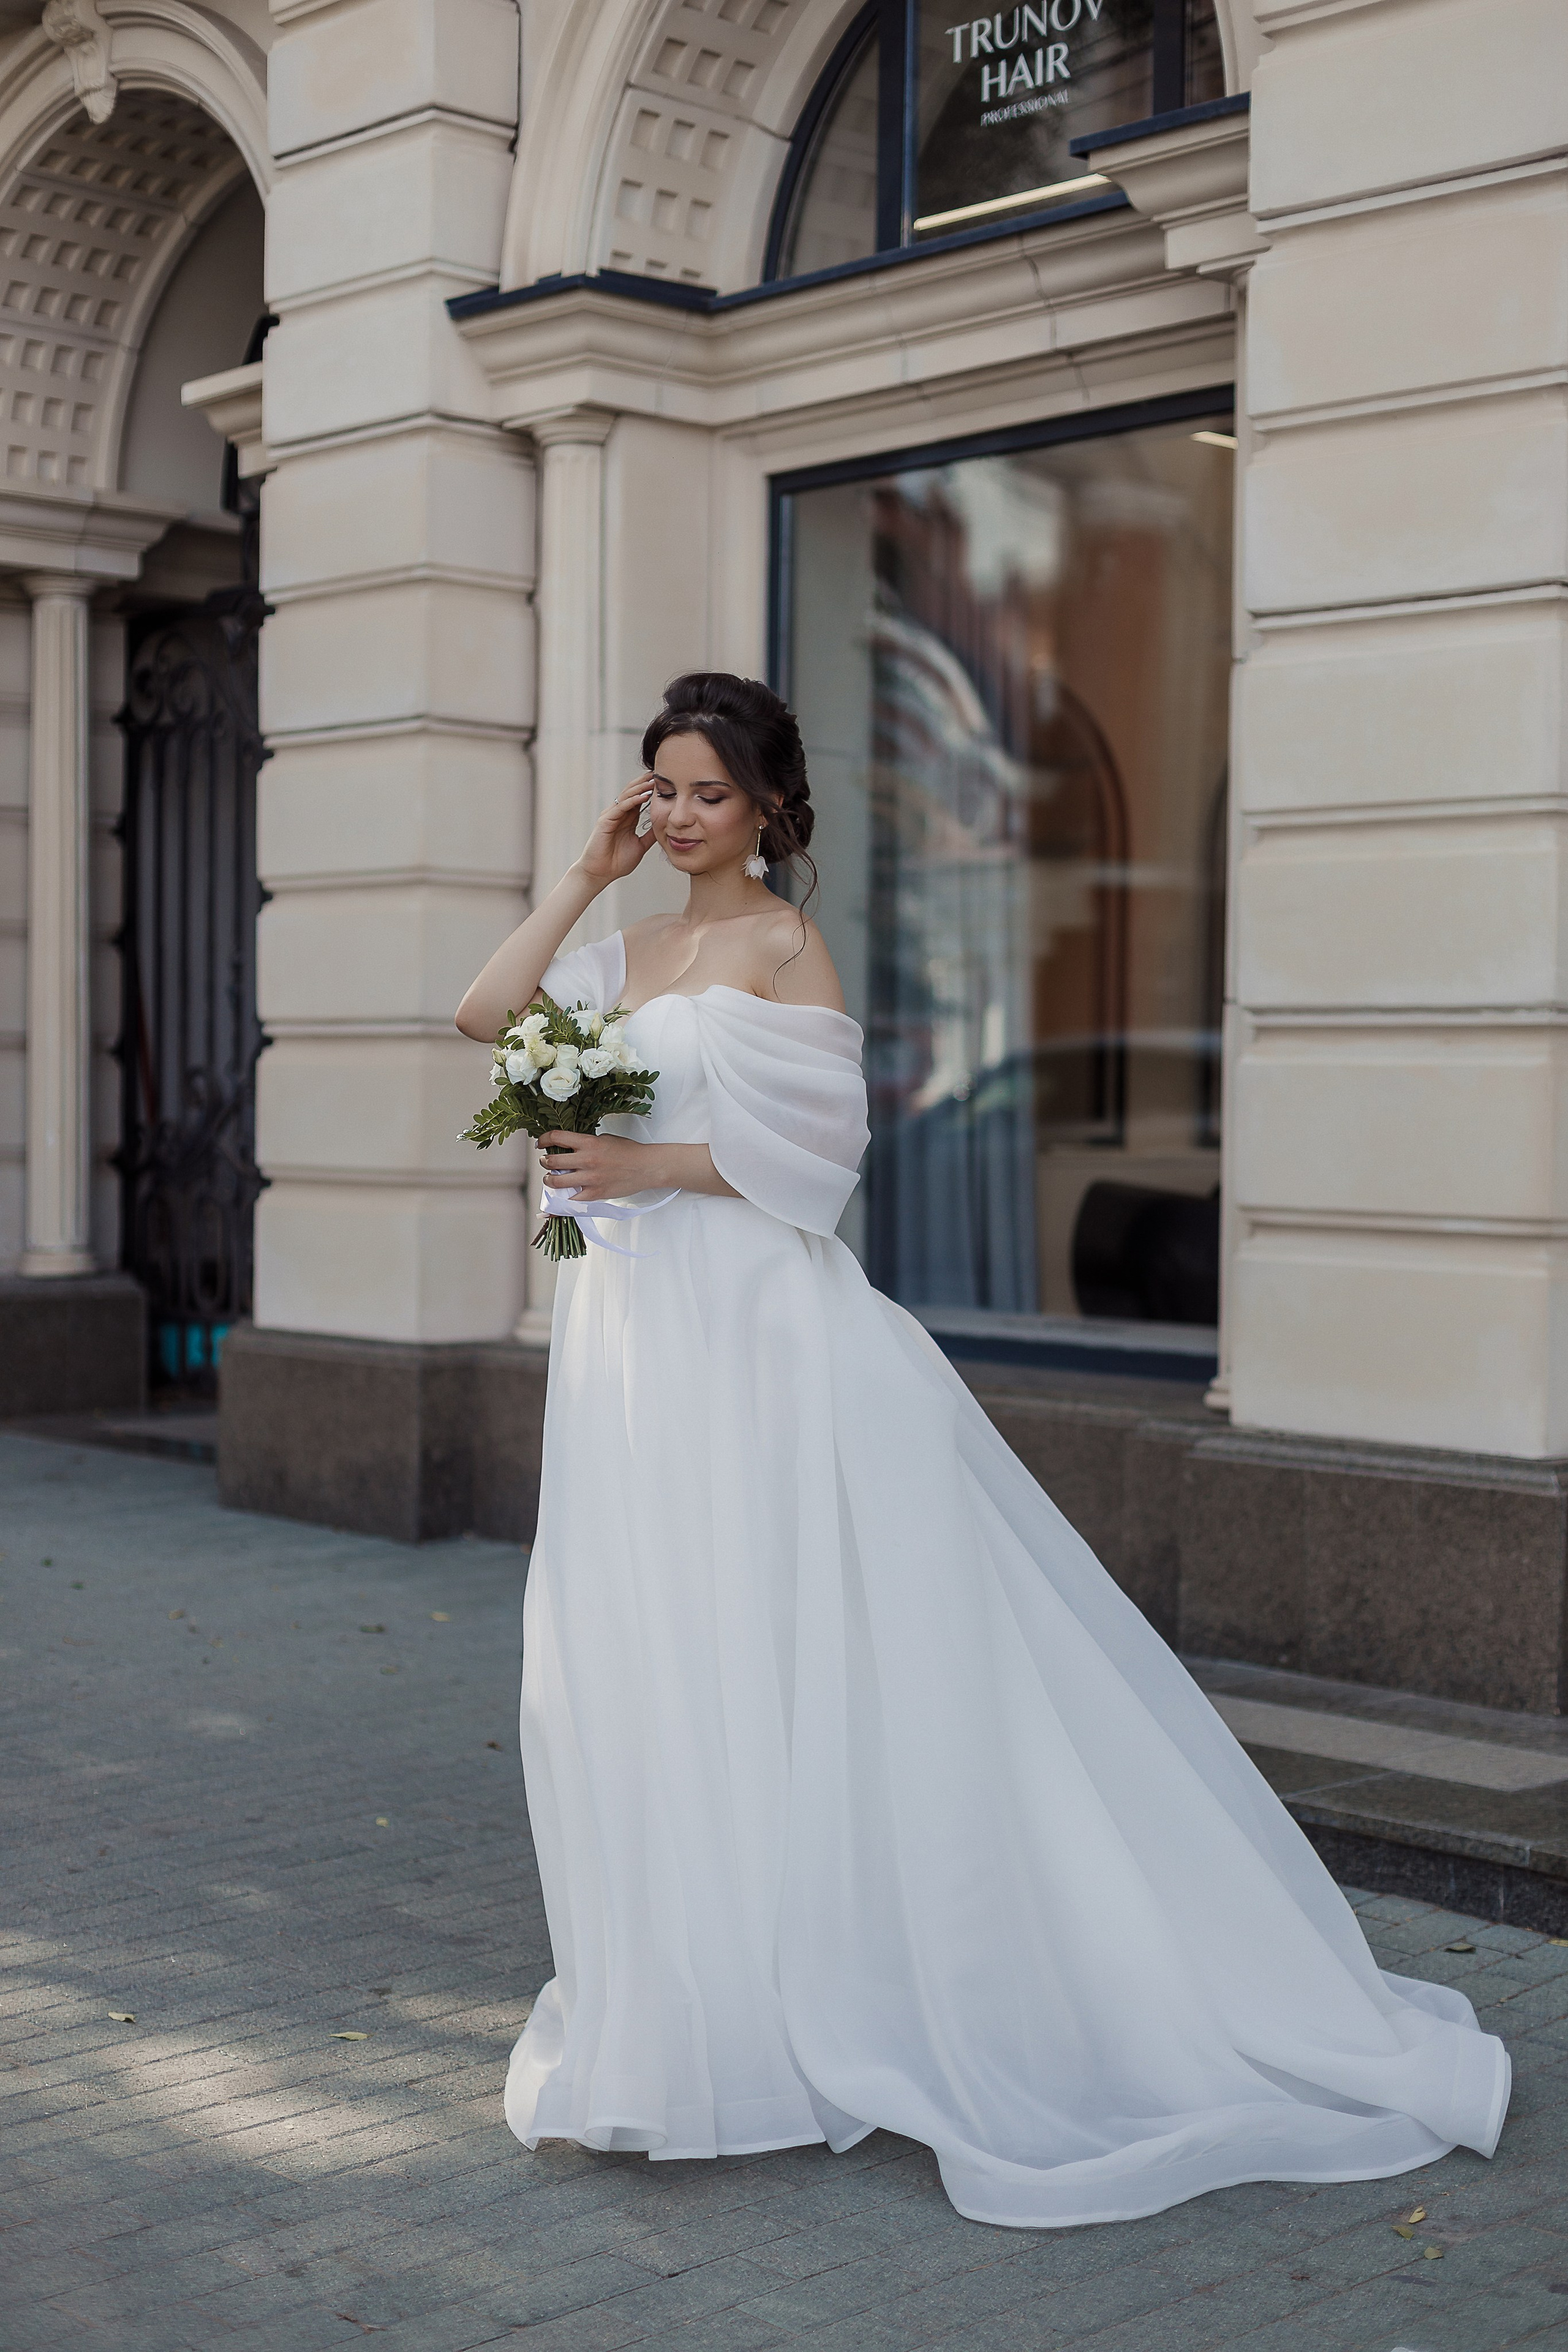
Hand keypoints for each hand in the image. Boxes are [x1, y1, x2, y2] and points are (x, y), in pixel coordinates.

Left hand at [538, 1129, 664, 1200]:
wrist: (647, 1167)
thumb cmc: (629, 1151)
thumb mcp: (605, 1139)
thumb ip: (586, 1144)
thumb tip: (568, 1149)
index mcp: (589, 1143)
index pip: (557, 1138)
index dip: (543, 1139)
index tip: (540, 1143)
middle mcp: (587, 1160)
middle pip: (552, 1161)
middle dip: (545, 1161)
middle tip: (546, 1162)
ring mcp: (590, 1179)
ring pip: (556, 1182)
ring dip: (549, 1180)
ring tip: (551, 1179)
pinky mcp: (595, 1194)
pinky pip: (571, 1200)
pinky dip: (563, 1199)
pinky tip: (561, 1198)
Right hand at [574, 776, 656, 889]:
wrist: (600, 874)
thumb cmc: (617, 862)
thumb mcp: (640, 846)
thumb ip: (649, 835)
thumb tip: (664, 827)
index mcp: (627, 819)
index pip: (639, 799)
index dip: (650, 790)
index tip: (665, 782)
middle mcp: (618, 814)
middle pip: (633, 792)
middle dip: (646, 782)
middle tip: (660, 773)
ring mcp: (611, 816)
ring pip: (627, 796)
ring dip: (641, 788)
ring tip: (654, 780)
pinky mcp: (605, 821)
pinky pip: (621, 807)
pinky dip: (633, 800)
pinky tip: (644, 796)